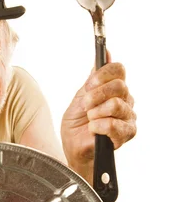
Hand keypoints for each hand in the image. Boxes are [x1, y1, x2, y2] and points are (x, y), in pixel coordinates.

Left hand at [61, 52, 136, 177]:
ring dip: (96, 113)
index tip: (89, 85)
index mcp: (114, 89)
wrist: (73, 148)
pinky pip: (114, 125)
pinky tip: (93, 130)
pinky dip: (98, 126)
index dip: (103, 74)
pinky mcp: (127, 133)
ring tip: (90, 120)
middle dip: (96, 95)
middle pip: (120, 86)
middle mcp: (125, 100)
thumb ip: (93, 78)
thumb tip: (106, 53)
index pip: (118, 69)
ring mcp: (128, 116)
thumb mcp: (79, 97)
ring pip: (116, 105)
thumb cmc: (76, 124)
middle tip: (86, 106)